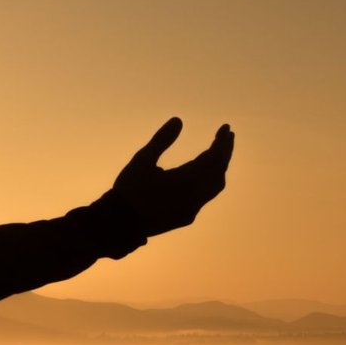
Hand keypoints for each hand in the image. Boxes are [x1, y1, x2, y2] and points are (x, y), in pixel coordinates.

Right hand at [110, 118, 233, 236]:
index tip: (226, 127)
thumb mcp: (141, 160)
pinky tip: (201, 176)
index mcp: (185, 181)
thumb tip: (178, 120)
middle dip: (224, 153)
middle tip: (226, 136)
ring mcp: (192, 209)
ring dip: (218, 169)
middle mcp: (194, 196)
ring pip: (215, 187)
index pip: (213, 158)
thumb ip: (161, 140)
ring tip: (217, 154)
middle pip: (219, 172)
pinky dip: (208, 182)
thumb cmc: (128, 190)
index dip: (221, 142)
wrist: (119, 224)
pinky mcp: (186, 218)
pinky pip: (205, 197)